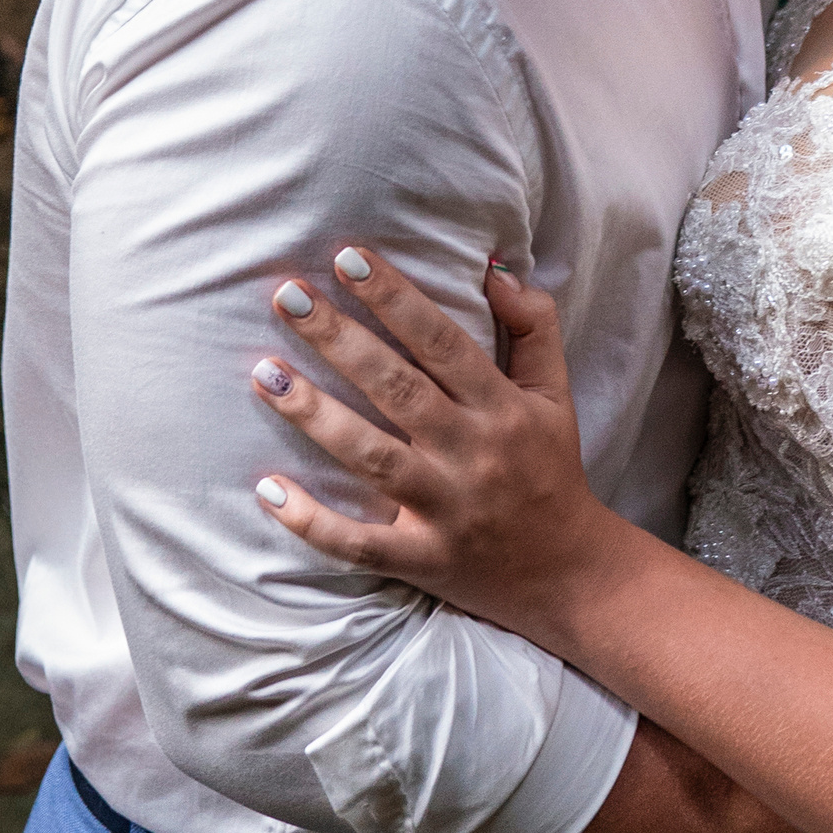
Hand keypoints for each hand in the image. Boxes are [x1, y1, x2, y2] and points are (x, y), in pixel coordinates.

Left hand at [249, 247, 613, 639]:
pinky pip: (358, 543)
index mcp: (503, 408)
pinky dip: (311, 520)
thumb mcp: (555, 394)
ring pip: (369, 457)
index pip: (441, 341)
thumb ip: (533, 326)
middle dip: (339, 339)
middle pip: (396, 388)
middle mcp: (472, 453)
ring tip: (264, 373)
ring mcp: (444, 509)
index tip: (347, 258)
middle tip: (288, 295)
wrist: (569, 574)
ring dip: (313, 414)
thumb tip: (493, 271)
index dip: (395, 297)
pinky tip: (267, 488)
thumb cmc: (551, 470)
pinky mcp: (422, 559)